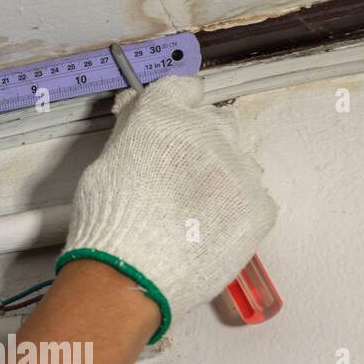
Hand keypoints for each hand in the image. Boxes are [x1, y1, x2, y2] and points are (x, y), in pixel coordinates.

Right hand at [58, 76, 277, 341]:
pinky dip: (236, 204)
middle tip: (181, 169)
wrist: (131, 276)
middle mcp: (207, 133)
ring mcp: (239, 169)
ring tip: (197, 203)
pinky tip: (211, 224)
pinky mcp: (260, 205)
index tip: (175, 115)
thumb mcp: (103, 165)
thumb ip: (130, 133)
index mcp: (163, 117)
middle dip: (202, 136)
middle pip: (217, 118)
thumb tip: (138, 113)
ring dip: (223, 169)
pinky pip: (254, 193)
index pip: (183, 87)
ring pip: (241, 155)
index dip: (178, 102)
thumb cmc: (107, 222)